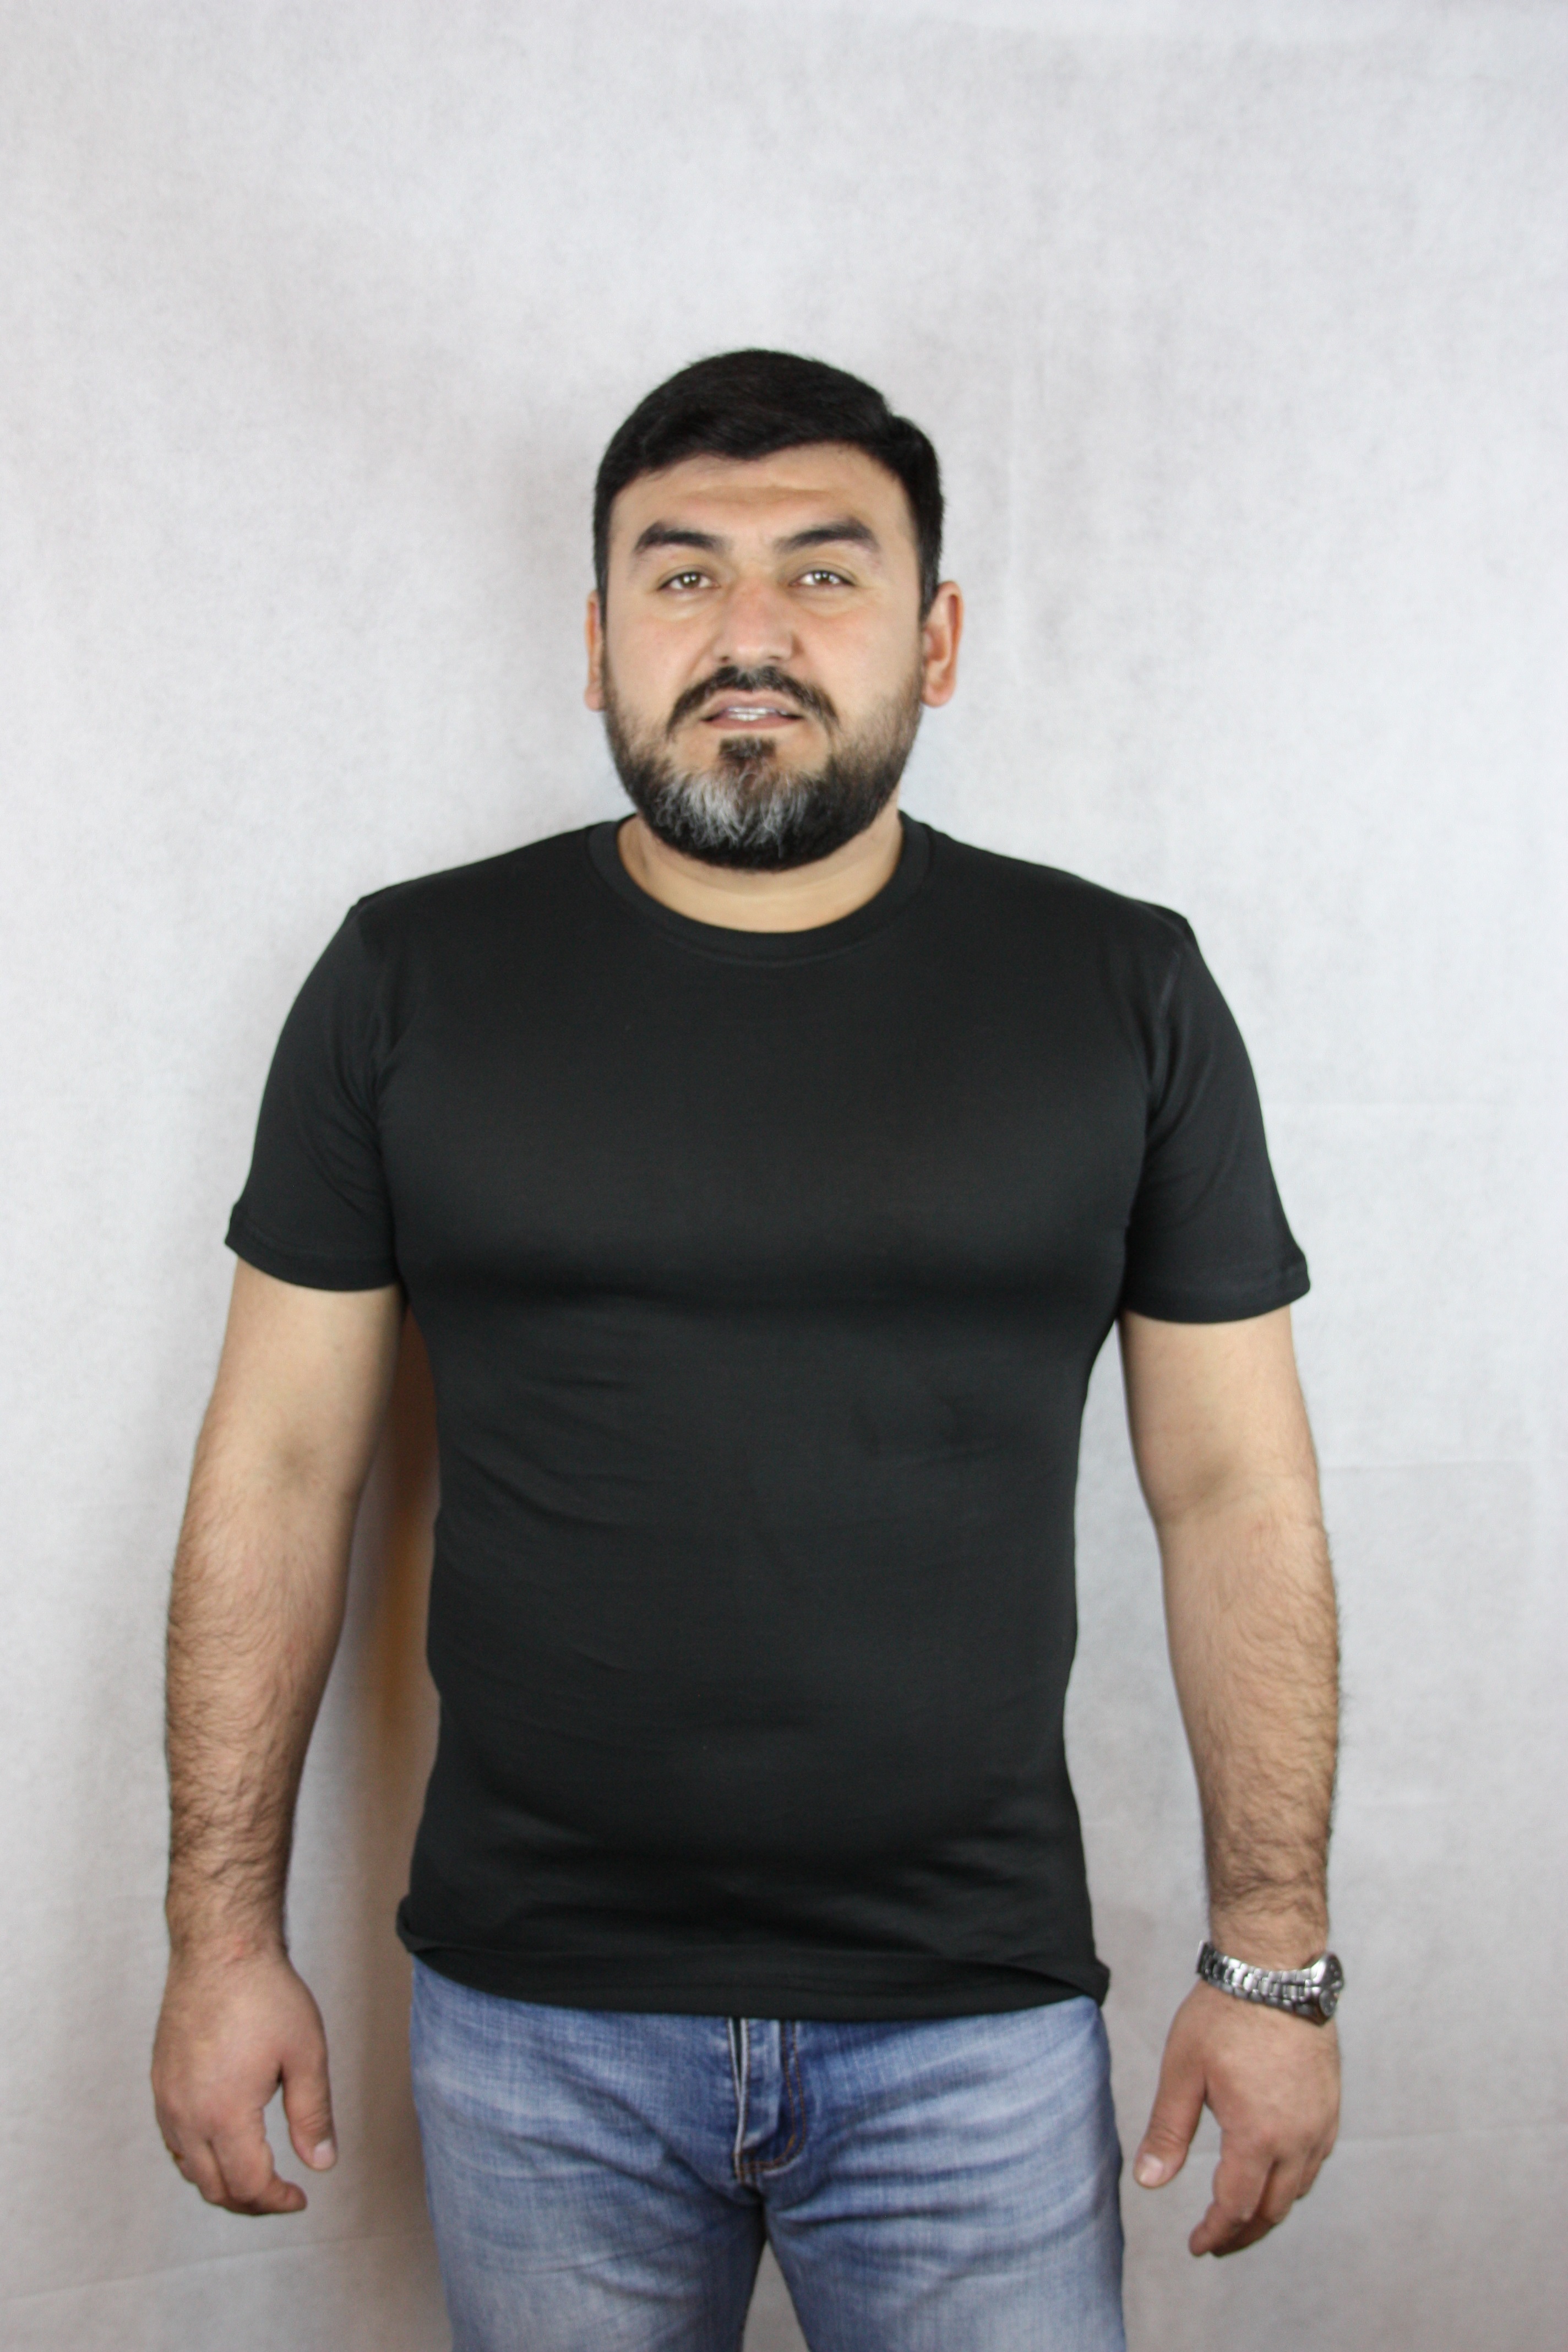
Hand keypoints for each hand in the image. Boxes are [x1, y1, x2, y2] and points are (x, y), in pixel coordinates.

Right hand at [152, 1946, 336, 2215]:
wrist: (220, 1949)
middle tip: (282, 2194)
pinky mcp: (160, 2083)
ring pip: (190, 2169)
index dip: (277, 2201)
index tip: (300, 2197)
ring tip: (256, 2175)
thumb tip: (321, 2163)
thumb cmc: (266, 1995)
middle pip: (215, 2187)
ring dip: (223, 2182)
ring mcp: (167, 2100)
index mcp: (224, 2114)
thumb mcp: (305, 2055)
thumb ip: (312, 2116)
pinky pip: (175, 2142)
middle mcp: (186, 2116)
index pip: (248, 2184)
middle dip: (251, 2202)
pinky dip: (199, 2158)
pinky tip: (225, 2144)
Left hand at [1133, 1981, 1338, 2255]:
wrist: (1273, 1971)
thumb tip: (1149, 2182)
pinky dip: (1292, 2180)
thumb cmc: (1222, 2016)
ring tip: (1240, 2213)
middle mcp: (1297, 2138)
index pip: (1236, 2206)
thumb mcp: (1182, 2072)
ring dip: (1269, 2209)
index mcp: (1257, 2135)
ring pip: (1297, 2189)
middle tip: (1216, 2240)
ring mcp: (1320, 2123)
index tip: (1197, 2245)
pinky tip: (1273, 2172)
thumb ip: (1167, 2132)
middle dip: (1242, 2232)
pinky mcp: (1330, 2106)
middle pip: (1272, 2209)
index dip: (1215, 2233)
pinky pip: (1315, 2161)